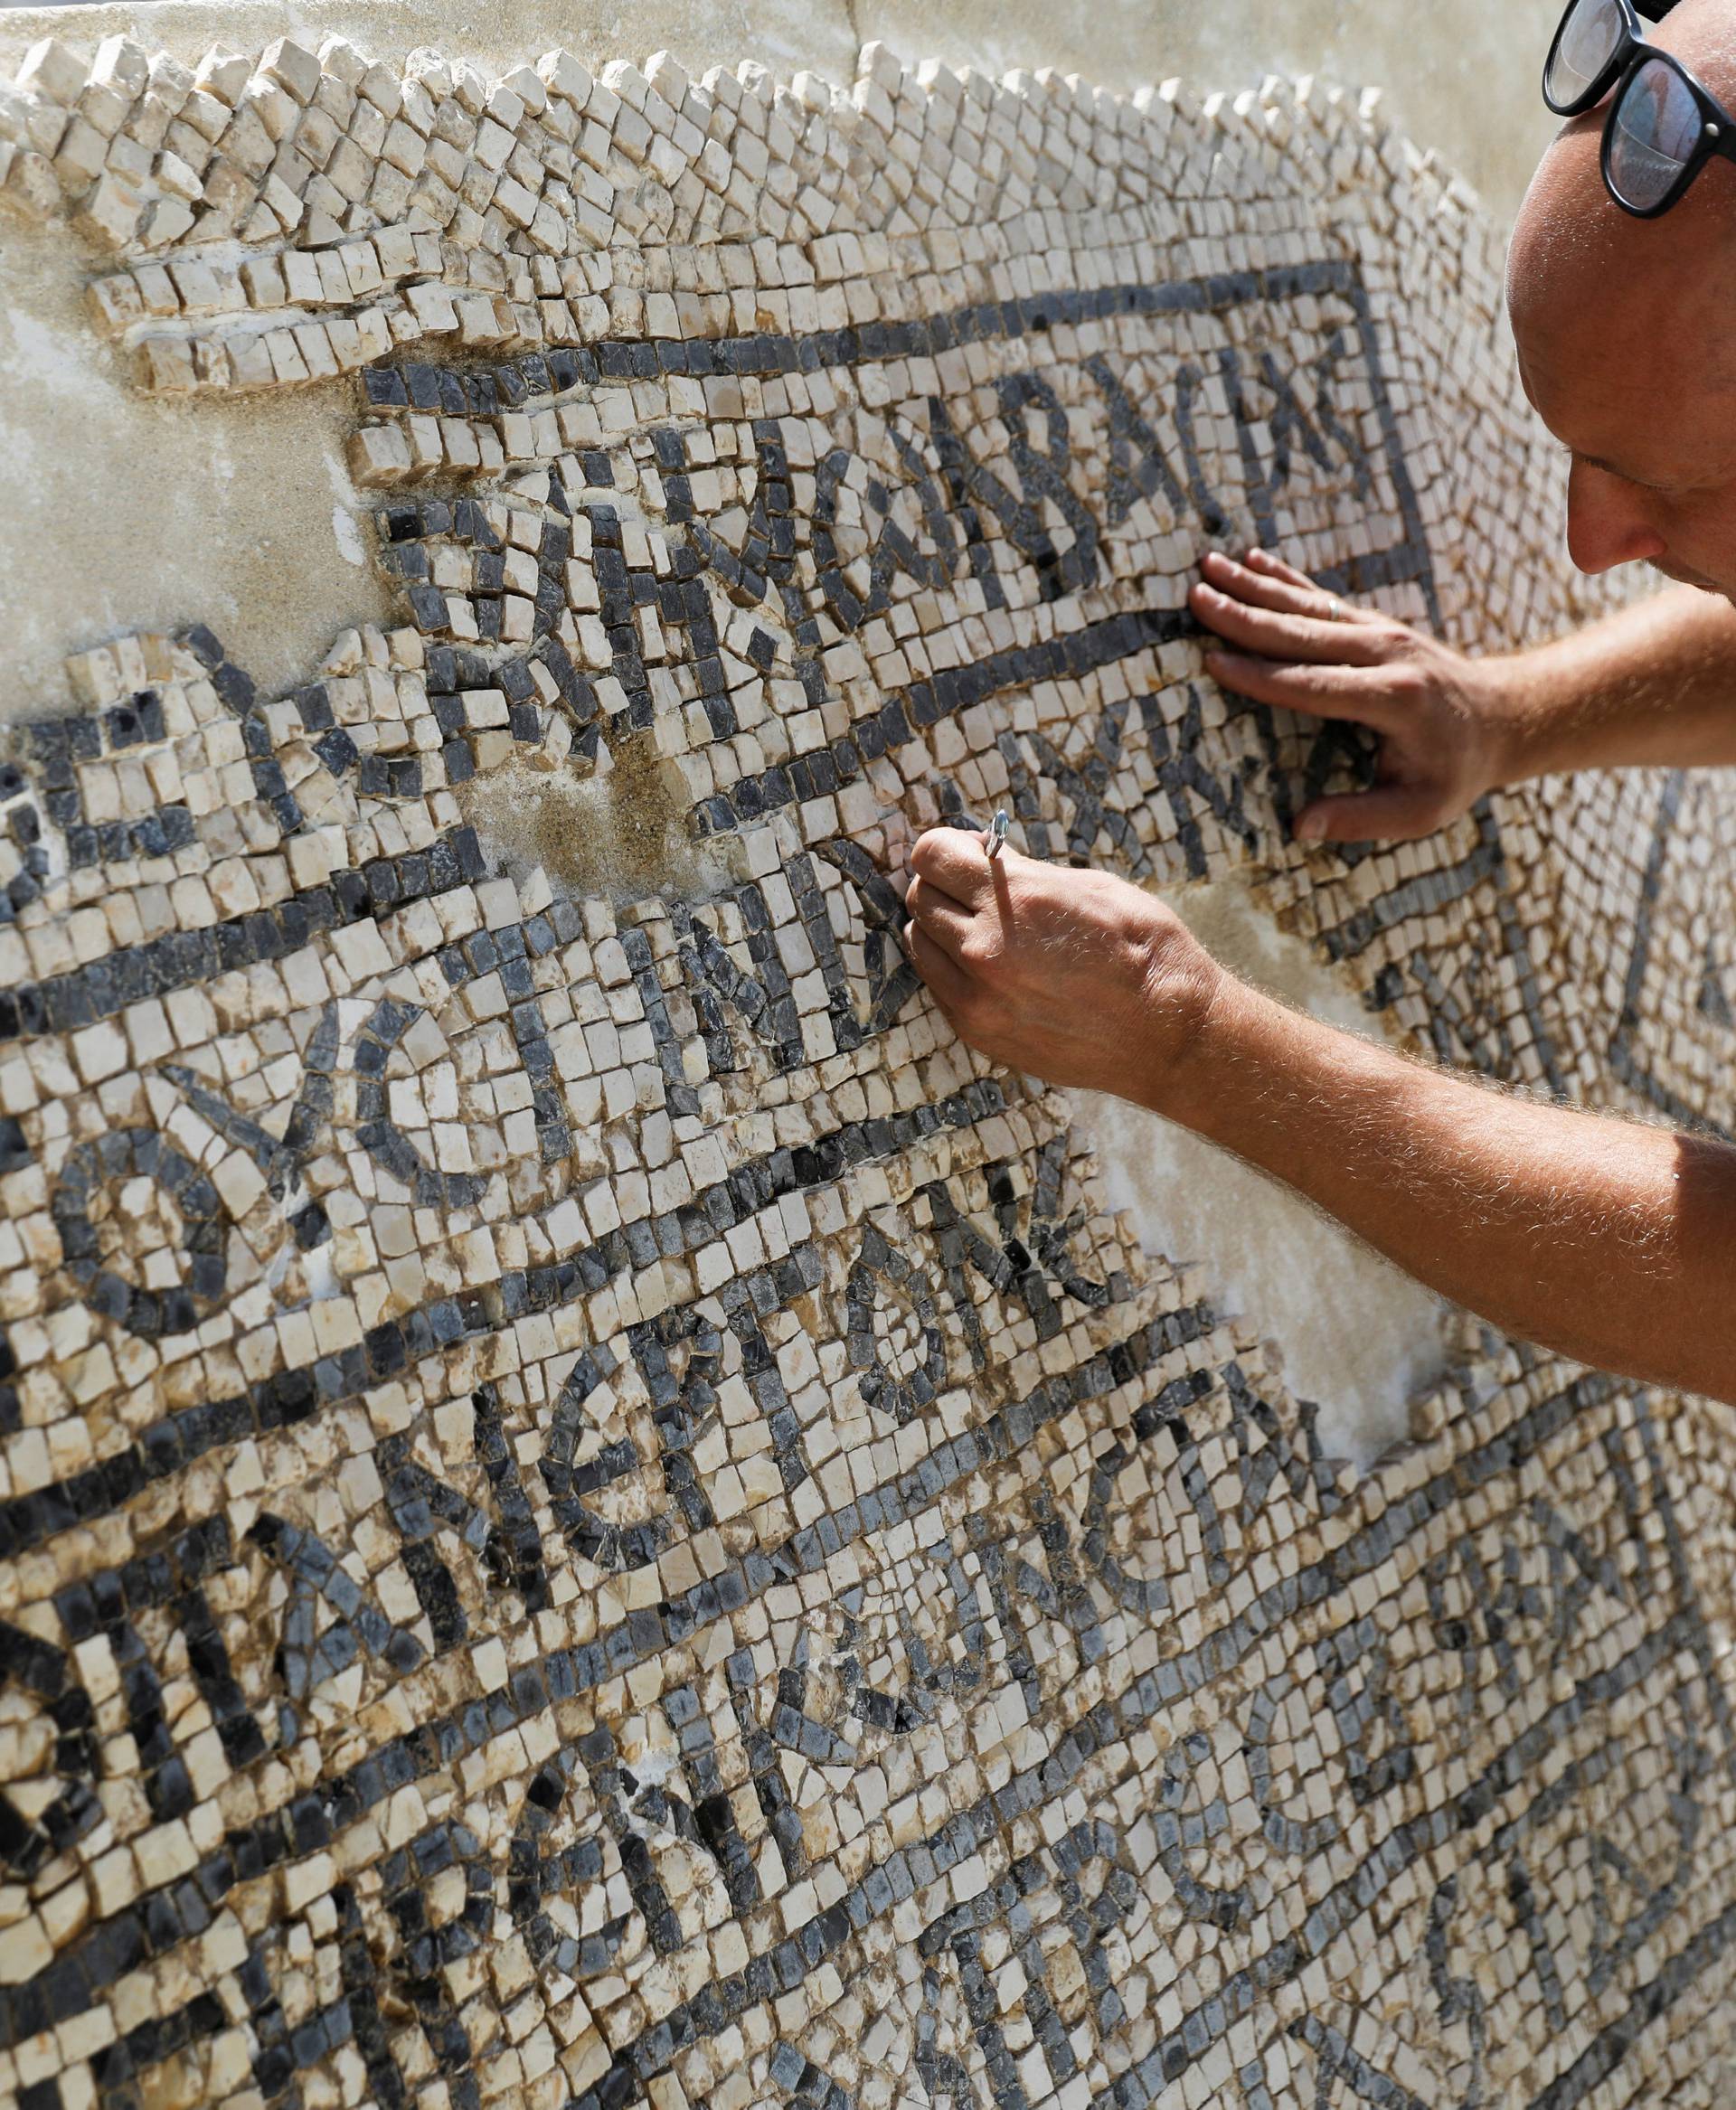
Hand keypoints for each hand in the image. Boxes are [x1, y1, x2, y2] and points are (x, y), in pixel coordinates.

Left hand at [902, 828, 1220, 1106]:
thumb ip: (1024, 874)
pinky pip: (938, 986)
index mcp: (1013, 902)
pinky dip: (953, 969)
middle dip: (943, 884)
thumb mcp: (1089, 887)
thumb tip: (982, 856)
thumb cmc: (1144, 951)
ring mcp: (976, 999)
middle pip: (919, 898)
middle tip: (976, 888)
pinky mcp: (978, 1033)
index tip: (968, 852)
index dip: (946, 847)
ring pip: (920, 944)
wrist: (1168, 1035)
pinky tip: (994, 967)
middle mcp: (982, 950)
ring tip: (984, 929)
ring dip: (942, 928)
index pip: (930, 856)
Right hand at [1190, 547, 1513, 843]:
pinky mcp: (1377, 624)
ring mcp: (1383, 632)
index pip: (1312, 686)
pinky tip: (1253, 560)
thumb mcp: (1418, 811)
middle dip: (1244, 615)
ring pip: (1309, 607)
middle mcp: (1387, 654)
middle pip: (1303, 634)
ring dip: (1255, 585)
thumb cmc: (1455, 773)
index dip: (1259, 675)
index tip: (1213, 660)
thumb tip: (1300, 826)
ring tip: (1208, 567)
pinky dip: (1286, 579)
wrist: (1505, 717)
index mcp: (1393, 699)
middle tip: (1196, 598)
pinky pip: (1323, 599)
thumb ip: (1359, 818)